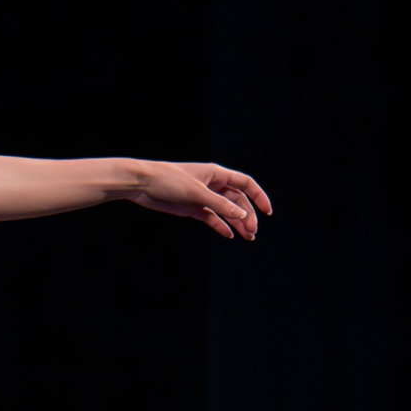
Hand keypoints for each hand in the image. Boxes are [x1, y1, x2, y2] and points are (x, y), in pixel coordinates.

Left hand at [130, 161, 272, 238]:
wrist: (142, 184)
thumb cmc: (169, 181)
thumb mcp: (197, 193)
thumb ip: (220, 205)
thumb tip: (242, 215)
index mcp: (217, 174)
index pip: (245, 183)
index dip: (258, 196)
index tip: (268, 212)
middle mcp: (212, 185)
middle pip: (237, 201)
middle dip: (247, 216)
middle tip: (252, 232)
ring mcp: (202, 197)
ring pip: (225, 211)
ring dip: (237, 223)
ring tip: (247, 237)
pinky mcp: (191, 208)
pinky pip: (211, 217)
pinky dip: (220, 225)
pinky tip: (229, 234)